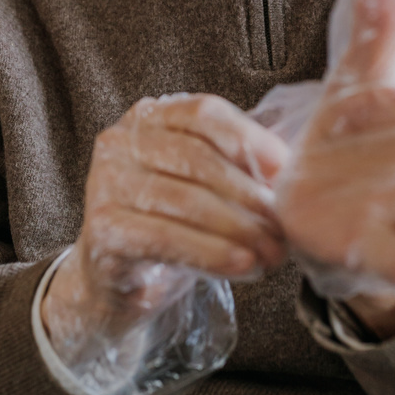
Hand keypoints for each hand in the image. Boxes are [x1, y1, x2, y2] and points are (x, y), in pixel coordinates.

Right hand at [43, 93, 287, 351]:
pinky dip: (211, 253)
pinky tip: (242, 265)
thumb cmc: (167, 223)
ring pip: (185, 200)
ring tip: (271, 251)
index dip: (249, 139)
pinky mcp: (102, 230)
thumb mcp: (201, 185)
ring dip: (238, 229)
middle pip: (197, 158)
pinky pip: (166, 238)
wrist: (114, 281)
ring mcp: (104, 184)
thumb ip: (237, 166)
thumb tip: (292, 168)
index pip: (204, 113)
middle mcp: (119, 142)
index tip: (285, 170)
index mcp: (148, 117)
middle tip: (283, 225)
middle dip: (248, 194)